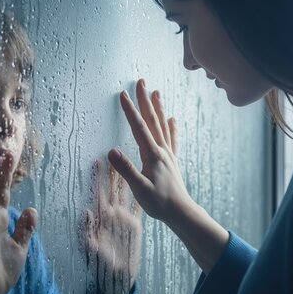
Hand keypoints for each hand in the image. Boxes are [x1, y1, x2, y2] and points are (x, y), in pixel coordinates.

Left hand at [83, 160, 142, 293]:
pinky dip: (140, 195)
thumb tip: (85, 212)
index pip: (98, 193)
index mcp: (101, 218)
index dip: (97, 178)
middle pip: (112, 188)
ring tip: (127, 162)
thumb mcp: (92, 249)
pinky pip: (137, 207)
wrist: (118, 277)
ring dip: (125, 178)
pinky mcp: (135, 225)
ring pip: (125, 193)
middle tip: (112, 153)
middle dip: (112, 172)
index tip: (96, 162)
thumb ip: (87, 232)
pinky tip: (145, 183)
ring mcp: (124, 219)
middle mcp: (112, 215)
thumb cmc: (102, 266)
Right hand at [107, 79, 196, 223]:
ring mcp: (168, 155)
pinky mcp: (172, 161)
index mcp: (152, 155)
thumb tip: (111, 151)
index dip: (130, 110)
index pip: (139, 127)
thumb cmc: (159, 203)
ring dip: (158, 108)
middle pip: (152, 120)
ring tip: (156, 92)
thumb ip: (126, 169)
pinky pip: (172, 139)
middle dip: (145, 100)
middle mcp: (162, 151)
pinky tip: (171, 119)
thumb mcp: (139, 188)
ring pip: (162, 125)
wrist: (181, 212)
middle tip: (141, 81)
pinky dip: (171, 127)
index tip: (122, 93)